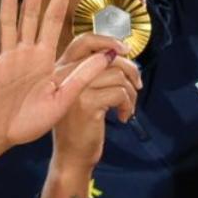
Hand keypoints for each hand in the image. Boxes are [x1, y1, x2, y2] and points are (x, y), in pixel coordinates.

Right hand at [0, 0, 112, 154]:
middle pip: (31, 10)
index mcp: (44, 56)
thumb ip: (84, 75)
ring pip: (9, 19)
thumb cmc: (31, 121)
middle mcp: (25, 51)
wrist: (2, 139)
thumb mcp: (65, 98)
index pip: (55, 17)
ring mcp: (6, 58)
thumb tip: (110, 53)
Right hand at [49, 33, 141, 170]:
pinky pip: (120, 93)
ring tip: (127, 106)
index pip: (83, 41)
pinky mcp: (87, 104)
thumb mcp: (80, 93)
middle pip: (107, 57)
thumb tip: (122, 54)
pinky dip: (128, 104)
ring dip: (130, 92)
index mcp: (60, 69)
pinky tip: (123, 116)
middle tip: (137, 85)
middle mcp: (64, 76)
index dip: (108, 40)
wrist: (71, 157)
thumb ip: (93, 72)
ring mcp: (74, 89)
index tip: (125, 50)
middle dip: (130, 69)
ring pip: (117, 75)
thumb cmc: (79, 126)